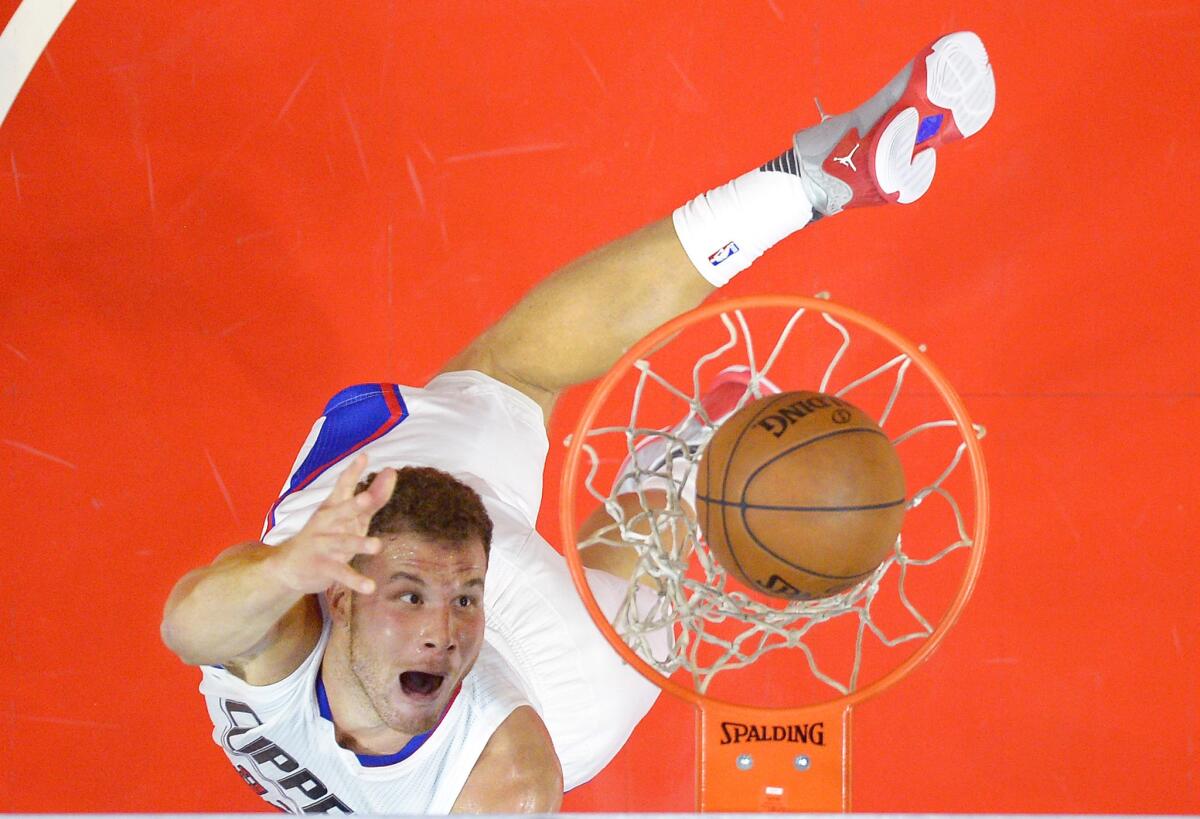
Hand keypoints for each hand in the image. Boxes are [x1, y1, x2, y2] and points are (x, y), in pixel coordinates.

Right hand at [268, 453, 396, 594]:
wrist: (288, 566)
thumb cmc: (327, 535)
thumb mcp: (350, 517)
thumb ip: (373, 497)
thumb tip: (392, 472)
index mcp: (333, 507)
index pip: (343, 486)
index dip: (353, 471)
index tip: (364, 456)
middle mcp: (326, 523)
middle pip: (341, 511)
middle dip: (353, 505)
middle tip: (366, 498)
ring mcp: (323, 544)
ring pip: (342, 542)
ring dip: (358, 543)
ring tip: (377, 546)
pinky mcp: (322, 566)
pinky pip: (341, 573)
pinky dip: (355, 580)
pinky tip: (371, 587)